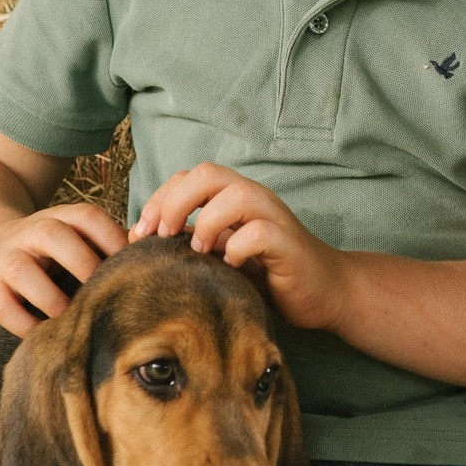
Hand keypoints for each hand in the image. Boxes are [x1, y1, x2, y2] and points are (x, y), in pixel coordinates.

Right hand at [0, 202, 127, 335]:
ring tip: (72, 320)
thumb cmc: (52, 254)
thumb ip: (111, 247)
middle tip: (102, 295)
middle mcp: (30, 232)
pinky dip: (24, 325)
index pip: (88, 217)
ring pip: (22, 270)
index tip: (131, 267)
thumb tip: (161, 254)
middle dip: (82, 264)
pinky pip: (2, 306)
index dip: (112, 239)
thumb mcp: (78, 241)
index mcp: (61, 218)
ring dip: (50, 298)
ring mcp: (5, 258)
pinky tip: (45, 335)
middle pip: (54, 235)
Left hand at [133, 163, 350, 332]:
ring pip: (237, 194)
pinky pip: (260, 233)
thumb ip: (192, 242)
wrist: (325, 291)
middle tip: (162, 235)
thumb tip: (140, 241)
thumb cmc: (268, 275)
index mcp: (234, 199)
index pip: (190, 177)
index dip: (160, 198)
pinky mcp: (289, 244)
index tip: (142, 232)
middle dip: (175, 201)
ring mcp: (274, 218)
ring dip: (208, 220)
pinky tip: (230, 265)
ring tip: (197, 249)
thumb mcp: (222, 255)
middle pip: (209, 174)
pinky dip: (238, 247)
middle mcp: (254, 200)